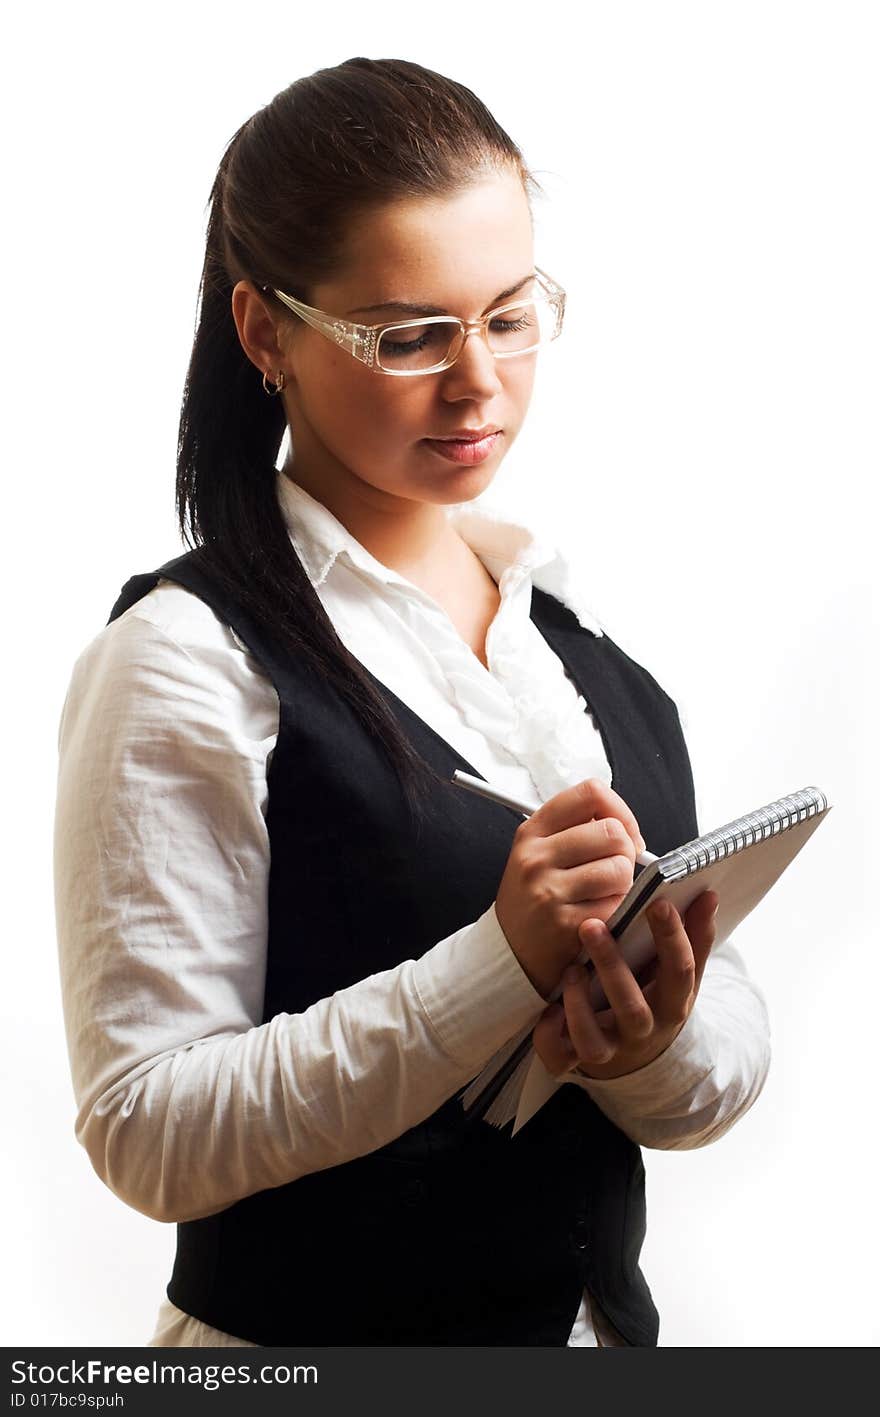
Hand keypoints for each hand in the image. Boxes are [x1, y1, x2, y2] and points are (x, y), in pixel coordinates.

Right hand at [494, 779, 644, 998]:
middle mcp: (536, 858)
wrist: (510, 951)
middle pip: (612, 832)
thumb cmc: (534, 897)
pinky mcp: (566, 925)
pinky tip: (598, 916)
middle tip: (614, 869)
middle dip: (625, 852)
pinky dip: (617, 912)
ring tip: (603, 894)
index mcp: (532, 832)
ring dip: (623, 885)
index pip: (590, 794)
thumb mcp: (538, 853)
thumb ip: (576, 830)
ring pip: (620, 870)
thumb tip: (627, 828)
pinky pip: (616, 906)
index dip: (619, 810)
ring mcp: (549, 892)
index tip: (624, 830)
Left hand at [531, 889, 718, 1080]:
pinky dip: (548, 1037)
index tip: (657, 902)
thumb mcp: (682, 972)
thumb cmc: (659, 996)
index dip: (671, 938)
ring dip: (578, 1005)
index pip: (679, 972)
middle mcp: (644, 1029)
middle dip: (611, 966)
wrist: (642, 1053)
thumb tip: (708, 895)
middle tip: (591, 925)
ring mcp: (612, 1047)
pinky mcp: (580, 1056)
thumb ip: (695, 936)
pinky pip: (560, 1058)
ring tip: (570, 969)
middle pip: (632, 1008)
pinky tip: (548, 1009)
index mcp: (673, 1004)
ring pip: (594, 1042)